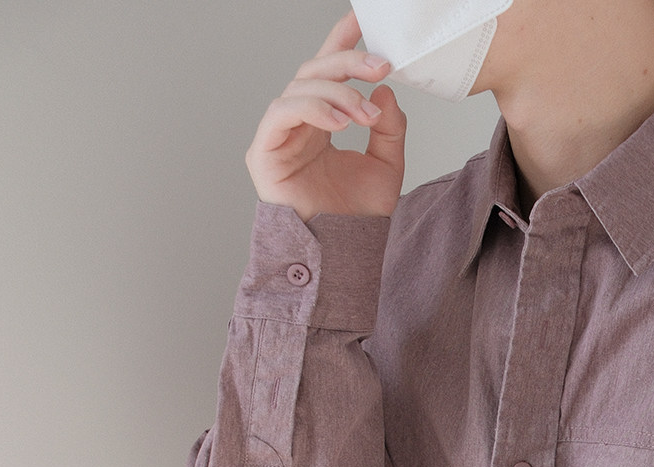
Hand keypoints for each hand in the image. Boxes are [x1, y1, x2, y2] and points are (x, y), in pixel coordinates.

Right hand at [246, 9, 406, 222]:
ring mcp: (278, 135)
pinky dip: (313, 109)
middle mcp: (297, 123)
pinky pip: (282, 112)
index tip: (362, 20)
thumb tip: (384, 89)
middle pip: (315, 71)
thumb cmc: (356, 219)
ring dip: (338, 93)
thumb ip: (389, 128)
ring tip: (366, 114)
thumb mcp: (387, 167)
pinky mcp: (264, 152)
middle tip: (380, 65)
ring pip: (301, 87)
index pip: (329, 71)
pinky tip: (341, 121)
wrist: (341, 256)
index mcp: (322, 122)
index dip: (342, 41)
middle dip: (348, 62)